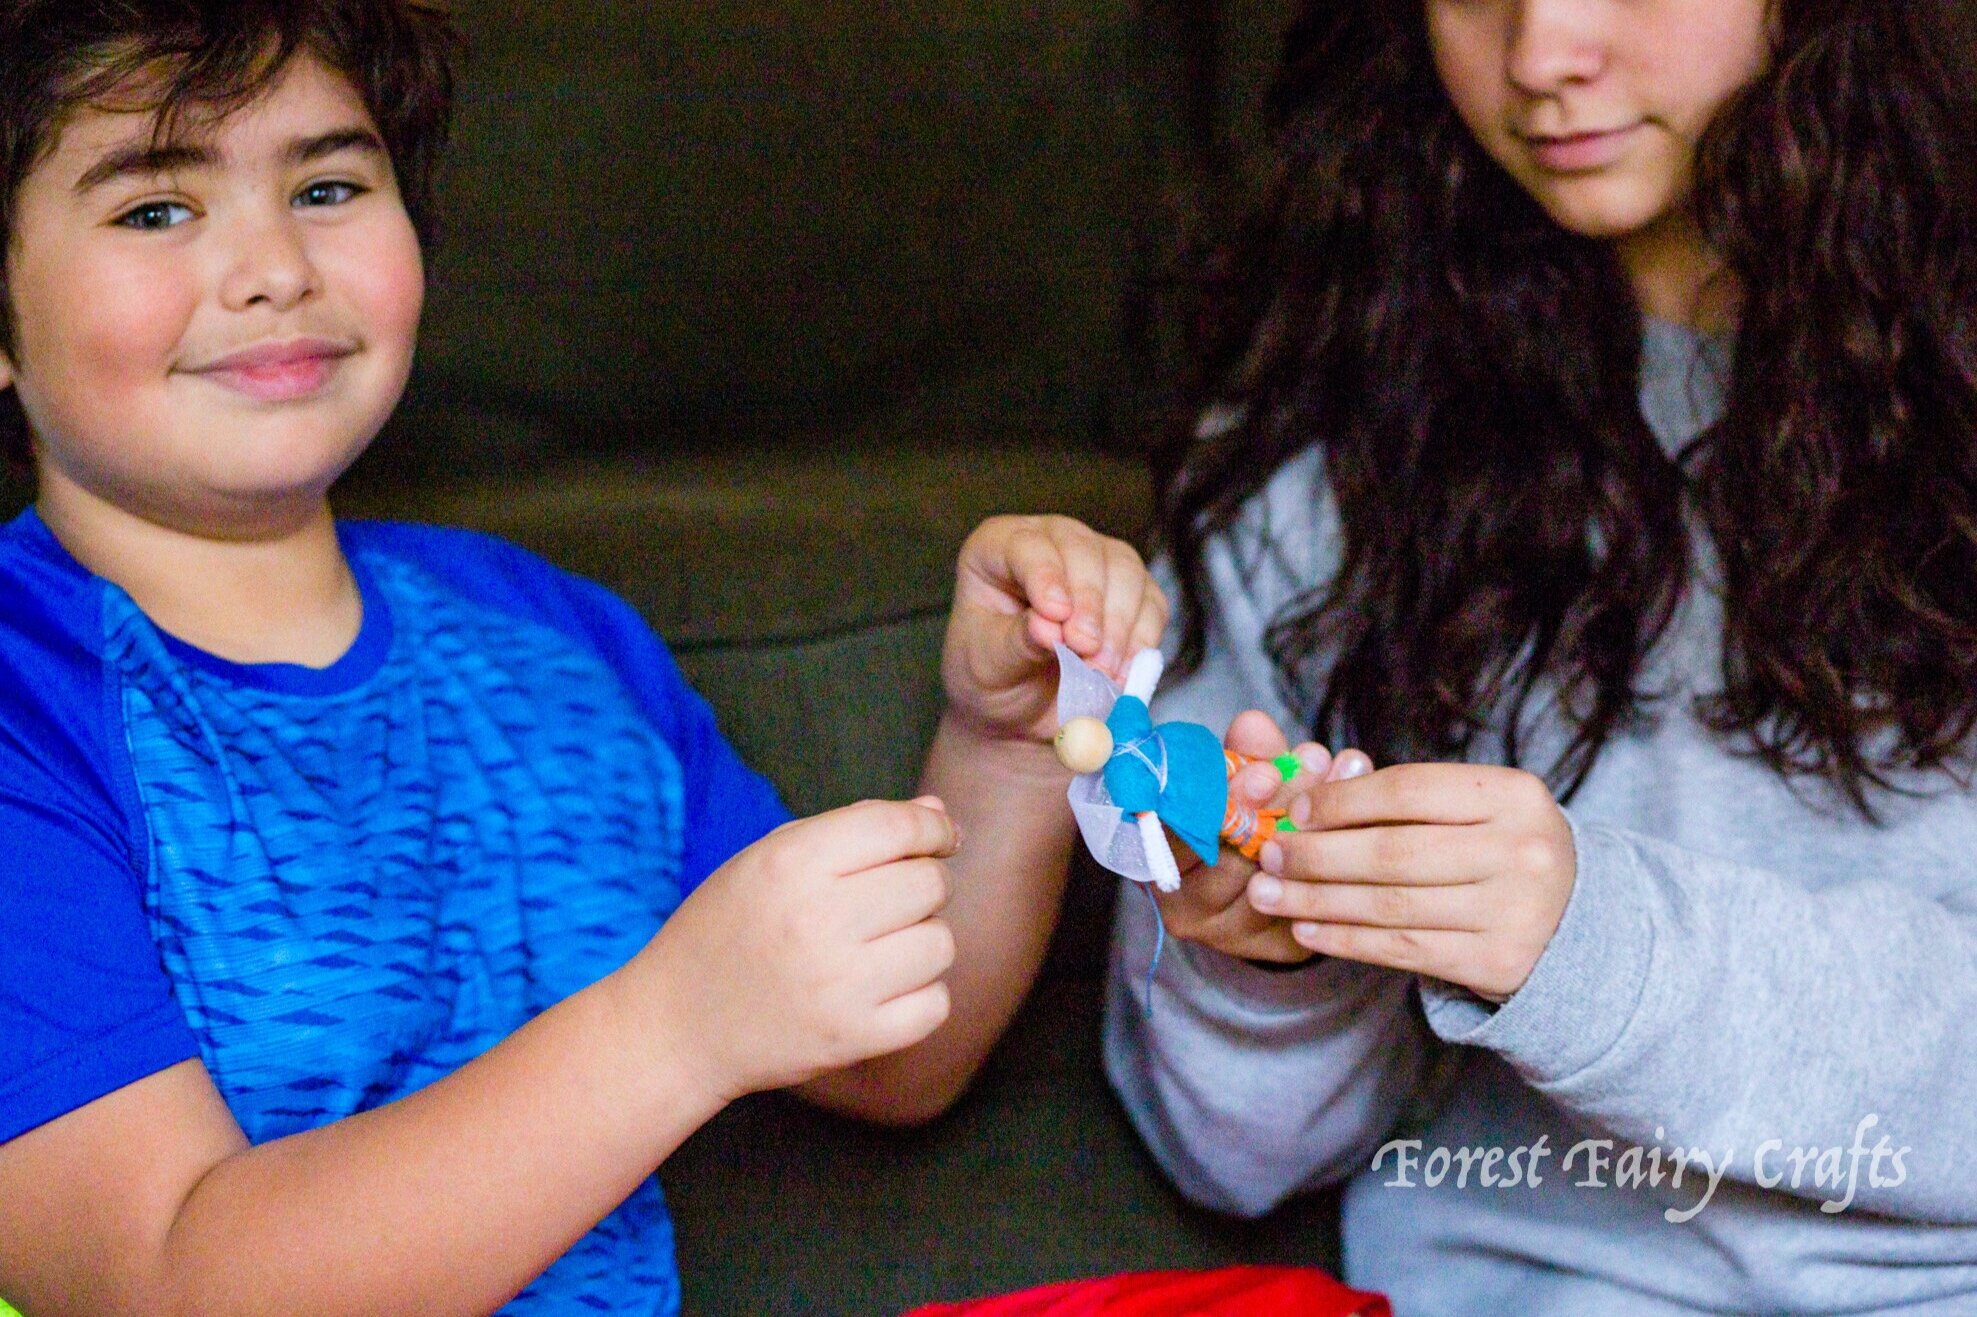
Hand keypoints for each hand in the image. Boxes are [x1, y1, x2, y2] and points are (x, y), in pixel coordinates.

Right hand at [626, 798, 959, 1102]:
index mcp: (792, 862)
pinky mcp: (852, 1038)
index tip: (939, 840)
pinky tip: (882, 988)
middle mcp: (818, 919)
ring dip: (922, 941)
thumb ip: (855, 828)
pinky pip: (935, 1004)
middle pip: (931, 884)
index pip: (900, 827)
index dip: (935, 830)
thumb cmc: (729, 928)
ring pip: (941, 944)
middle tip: (887, 902)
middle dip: (922, 886)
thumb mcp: (770, 858)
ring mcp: (838, 985)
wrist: (678, 1025)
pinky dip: (920, 995)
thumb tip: (940, 814)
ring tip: (879, 947)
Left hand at [941, 515, 1167, 744]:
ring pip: (1125, 571)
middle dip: (1089, 603)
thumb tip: (1049, 629)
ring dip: (1120, 625)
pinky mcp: (1132, 592)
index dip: (1046, 575)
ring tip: (1102, 671)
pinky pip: (1152, 604)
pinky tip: (1123, 673)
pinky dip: (1142, 640)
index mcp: (997, 548)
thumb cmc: (992, 674)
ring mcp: (1096, 561)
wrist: (1019, 706)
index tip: (1056, 615)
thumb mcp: (990, 664)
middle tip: (1085, 648)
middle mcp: (1051, 542)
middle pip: (1084, 551)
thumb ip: (1017, 643)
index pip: (1028, 545)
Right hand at [1155, 710, 1372, 963]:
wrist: (1257, 888)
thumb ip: (1243, 756)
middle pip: (1228, 863)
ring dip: (1313, 835)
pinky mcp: (1271, 948)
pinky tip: (1360, 828)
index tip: (1266, 771)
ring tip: (1346, 788)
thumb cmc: (1236, 820)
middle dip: (1278, 811)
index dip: (1223, 801)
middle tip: (1316, 770)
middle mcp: (1183, 904)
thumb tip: (1255, 723)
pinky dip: (1334, 866)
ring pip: (1270, 887)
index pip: (1181, 831)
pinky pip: (1305, 908)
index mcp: (1157, 857)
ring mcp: (1227, 932)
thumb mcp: (1236, 780)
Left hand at [1247, 765, 1576, 1000]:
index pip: (1408, 791)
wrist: (1576, 924)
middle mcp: (1520, 851)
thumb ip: (1408, 800)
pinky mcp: (1495, 962)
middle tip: (1269, 854)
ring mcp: (1512, 911)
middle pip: (1392, 852)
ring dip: (1317, 901)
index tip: (1295, 810)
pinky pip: (1401, 948)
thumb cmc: (1504, 851)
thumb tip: (1310, 801)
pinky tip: (1306, 929)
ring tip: (1269, 894)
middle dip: (1317, 855)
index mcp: (1514, 794)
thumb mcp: (1479, 810)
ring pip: (1389, 905)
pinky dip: (1345, 939)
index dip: (1342, 801)